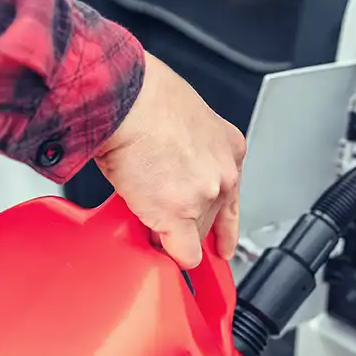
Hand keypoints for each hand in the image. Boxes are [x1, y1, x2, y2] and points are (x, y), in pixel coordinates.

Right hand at [94, 52, 245, 268]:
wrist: (125, 100)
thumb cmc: (143, 98)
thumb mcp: (184, 119)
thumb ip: (188, 150)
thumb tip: (173, 167)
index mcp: (229, 147)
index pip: (231, 196)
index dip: (221, 218)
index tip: (221, 237)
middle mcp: (224, 173)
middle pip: (212, 218)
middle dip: (188, 224)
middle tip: (165, 220)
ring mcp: (204, 197)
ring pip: (194, 236)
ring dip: (171, 235)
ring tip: (146, 218)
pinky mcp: (179, 216)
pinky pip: (183, 253)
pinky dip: (169, 256)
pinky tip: (158, 250)